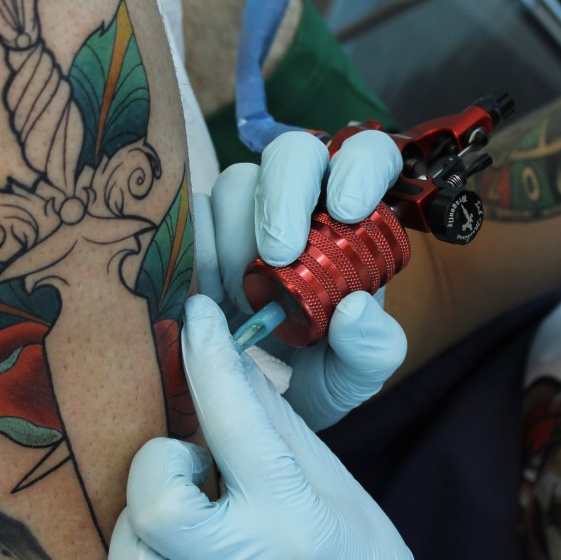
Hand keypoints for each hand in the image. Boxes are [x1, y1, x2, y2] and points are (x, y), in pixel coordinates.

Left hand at [99, 295, 469, 559]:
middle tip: (195, 469)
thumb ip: (271, 419)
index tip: (199, 312)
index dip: (212, 356)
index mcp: (291, 513)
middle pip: (158, 500)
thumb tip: (231, 357)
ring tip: (185, 523)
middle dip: (163, 466)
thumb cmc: (356, 551)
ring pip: (130, 557)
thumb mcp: (328, 477)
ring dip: (145, 526)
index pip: (236, 419)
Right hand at [194, 129, 405, 429]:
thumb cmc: (318, 375)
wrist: (257, 404)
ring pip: (237, 183)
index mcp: (356, 221)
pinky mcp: (197, 230)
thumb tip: (356, 309)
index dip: (360, 166)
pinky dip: (192, 248)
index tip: (348, 209)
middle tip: (280, 255)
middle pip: (294, 154)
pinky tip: (202, 293)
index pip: (369, 156)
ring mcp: (246, 212)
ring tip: (239, 300)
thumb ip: (372, 347)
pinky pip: (188, 214)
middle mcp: (303, 203)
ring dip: (236, 237)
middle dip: (286, 194)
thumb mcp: (357, 375)